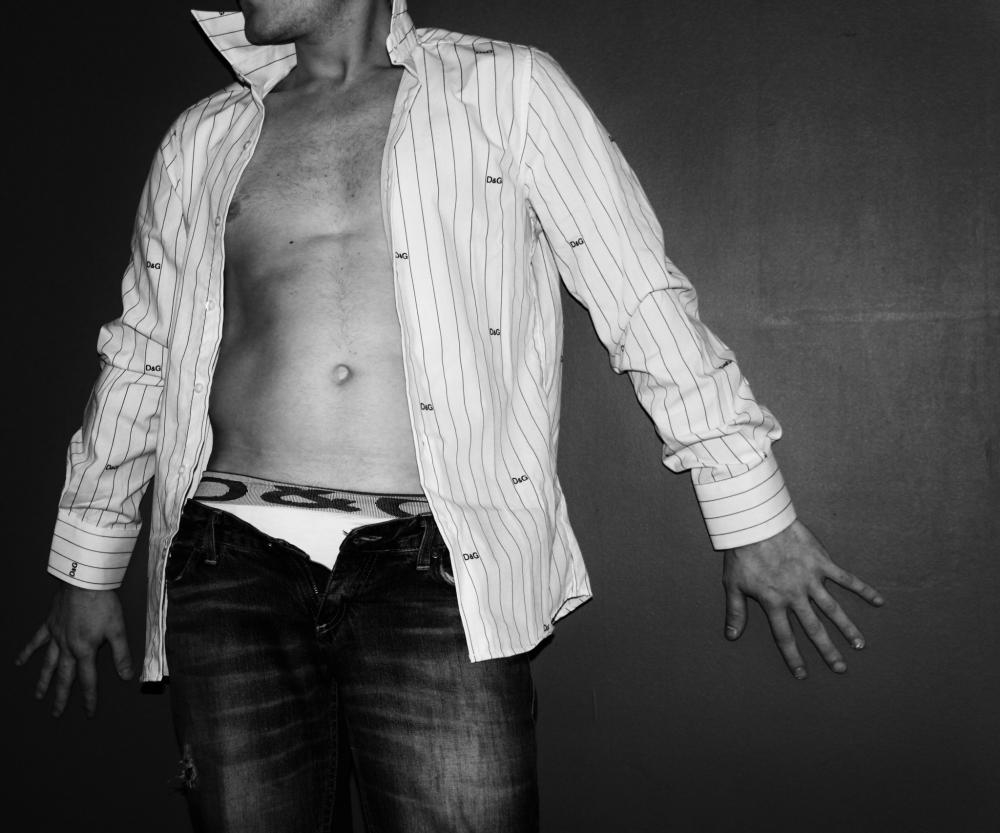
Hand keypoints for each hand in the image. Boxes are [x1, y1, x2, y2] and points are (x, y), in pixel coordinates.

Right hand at [15, 583, 133, 716]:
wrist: (84, 582)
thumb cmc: (103, 604)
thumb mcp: (117, 630)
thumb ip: (121, 655)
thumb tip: (128, 676)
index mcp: (85, 650)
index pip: (88, 680)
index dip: (89, 698)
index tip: (88, 713)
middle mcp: (68, 647)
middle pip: (64, 677)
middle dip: (61, 697)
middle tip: (56, 714)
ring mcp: (56, 636)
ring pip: (48, 664)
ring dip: (43, 681)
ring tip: (38, 696)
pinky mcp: (49, 624)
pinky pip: (36, 641)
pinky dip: (27, 652)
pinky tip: (18, 662)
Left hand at [722, 519, 884, 678]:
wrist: (756, 523)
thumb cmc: (742, 553)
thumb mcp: (733, 584)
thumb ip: (736, 611)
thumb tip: (731, 636)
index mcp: (774, 602)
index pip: (785, 637)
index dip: (793, 657)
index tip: (802, 675)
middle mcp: (795, 595)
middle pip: (814, 629)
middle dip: (827, 650)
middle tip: (840, 668)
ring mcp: (811, 579)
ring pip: (833, 609)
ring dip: (847, 628)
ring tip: (859, 646)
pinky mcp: (822, 563)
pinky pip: (846, 579)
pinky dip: (863, 589)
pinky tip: (878, 601)